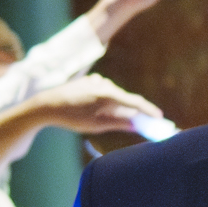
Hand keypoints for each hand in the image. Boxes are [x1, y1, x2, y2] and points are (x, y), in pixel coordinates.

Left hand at [31, 75, 165, 136]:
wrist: (47, 105)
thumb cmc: (72, 117)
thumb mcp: (96, 125)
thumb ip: (119, 123)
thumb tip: (136, 125)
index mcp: (108, 95)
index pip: (135, 103)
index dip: (149, 110)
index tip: (160, 117)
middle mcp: (105, 84)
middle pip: (126, 99)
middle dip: (134, 111)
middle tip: (144, 122)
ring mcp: (97, 81)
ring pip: (115, 96)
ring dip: (118, 107)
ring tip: (112, 118)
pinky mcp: (90, 81)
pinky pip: (105, 92)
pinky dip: (107, 101)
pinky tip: (96, 109)